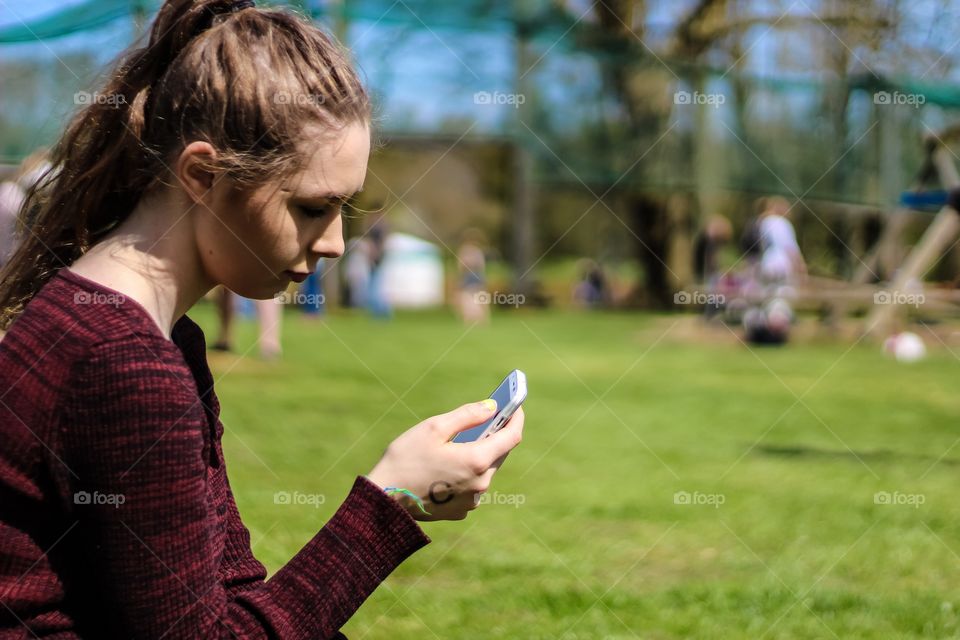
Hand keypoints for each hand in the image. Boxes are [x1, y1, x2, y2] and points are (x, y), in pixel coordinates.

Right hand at [366, 402, 523, 520]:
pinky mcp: (460, 511)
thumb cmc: (405, 459)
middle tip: (490, 417)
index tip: (515, 405)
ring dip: (481, 454)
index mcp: (477, 461)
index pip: (512, 436)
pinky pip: (472, 486)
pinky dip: (468, 472)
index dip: (516, 418)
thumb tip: (491, 407)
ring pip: (486, 470)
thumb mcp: (434, 428)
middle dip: (496, 434)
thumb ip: (467, 415)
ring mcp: (471, 501)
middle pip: (499, 453)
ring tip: (469, 437)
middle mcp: (481, 484)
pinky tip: (452, 462)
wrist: (383, 501)